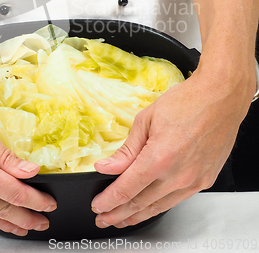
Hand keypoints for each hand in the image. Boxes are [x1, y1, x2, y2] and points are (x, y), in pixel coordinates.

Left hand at [91, 65, 253, 228]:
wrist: (220, 98)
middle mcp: (177, 175)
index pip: (126, 189)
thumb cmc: (186, 102)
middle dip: (118, 214)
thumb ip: (126, 150)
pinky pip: (177, 199)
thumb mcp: (146, 120)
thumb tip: (107, 167)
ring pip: (159, 207)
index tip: (98, 206)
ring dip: (137, 216)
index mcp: (159, 158)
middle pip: (140, 203)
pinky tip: (149, 207)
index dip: (109, 201)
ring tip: (121, 219)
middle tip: (103, 218)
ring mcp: (193, 181)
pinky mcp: (204, 181)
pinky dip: (159, 206)